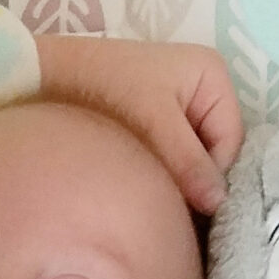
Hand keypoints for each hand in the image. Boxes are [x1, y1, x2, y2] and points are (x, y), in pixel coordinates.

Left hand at [34, 36, 242, 213]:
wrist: (48, 79)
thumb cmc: (104, 90)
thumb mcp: (152, 126)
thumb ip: (187, 163)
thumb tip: (218, 202)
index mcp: (213, 75)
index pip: (230, 141)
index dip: (210, 175)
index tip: (181, 200)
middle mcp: (201, 88)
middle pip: (213, 151)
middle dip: (191, 178)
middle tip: (160, 197)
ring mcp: (177, 105)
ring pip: (190, 158)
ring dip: (173, 179)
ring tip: (147, 189)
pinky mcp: (153, 121)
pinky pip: (169, 155)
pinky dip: (157, 171)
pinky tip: (137, 181)